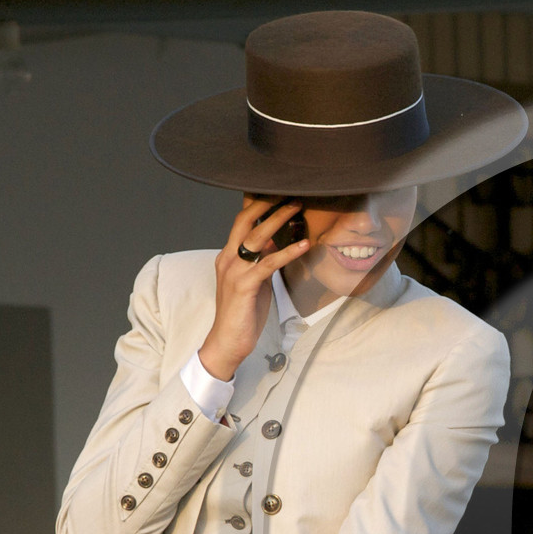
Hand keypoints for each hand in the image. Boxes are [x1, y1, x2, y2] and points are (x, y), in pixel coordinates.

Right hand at [199, 198, 310, 381]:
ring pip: (257, 237)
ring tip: (299, 207)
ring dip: (279, 220)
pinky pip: (268, 263)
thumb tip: (276, 242)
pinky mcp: (244, 285)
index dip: (258, 203)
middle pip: (246, 220)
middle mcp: (228, 258)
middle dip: (268, 203)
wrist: (228, 341)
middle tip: (291, 192)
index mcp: (229, 255)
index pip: (241, 221)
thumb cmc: (244, 312)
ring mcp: (234, 270)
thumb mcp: (255, 281)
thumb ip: (262, 261)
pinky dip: (288, 252)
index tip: (279, 192)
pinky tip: (304, 245)